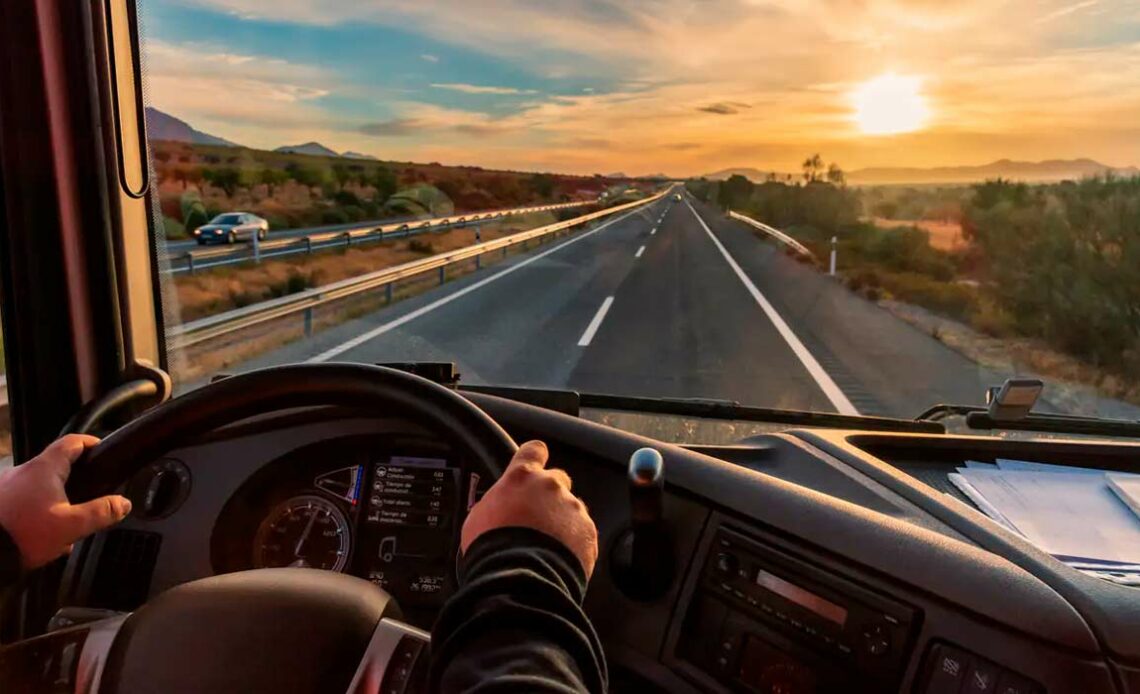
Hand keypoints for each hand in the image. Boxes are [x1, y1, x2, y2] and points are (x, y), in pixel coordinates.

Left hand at [0, 435, 131, 569]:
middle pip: (55, 467)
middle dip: (72, 482)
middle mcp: (21, 470)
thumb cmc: (26, 533)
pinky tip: (37, 534)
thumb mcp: (71, 526)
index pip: (72, 442)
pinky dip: (33, 511)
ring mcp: (4, 485)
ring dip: (51, 501)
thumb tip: (124, 503)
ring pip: (37, 487)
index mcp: (44, 468)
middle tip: (86, 498)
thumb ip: (101, 512)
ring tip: (60, 525)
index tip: (102, 450)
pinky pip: (20, 500)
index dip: (90, 443)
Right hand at [461, 440, 597, 577]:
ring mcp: (572, 508)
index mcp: (521, 478)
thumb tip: (500, 507)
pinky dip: (574, 544)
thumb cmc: (492, 551)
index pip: (533, 450)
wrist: (518, 580)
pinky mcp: (588, 532)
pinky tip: (557, 559)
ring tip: (544, 548)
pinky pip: (582, 533)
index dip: (534, 457)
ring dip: (561, 522)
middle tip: (535, 519)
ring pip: (571, 509)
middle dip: (548, 496)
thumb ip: (498, 501)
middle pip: (557, 480)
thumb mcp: (479, 517)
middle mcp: (550, 486)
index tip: (534, 462)